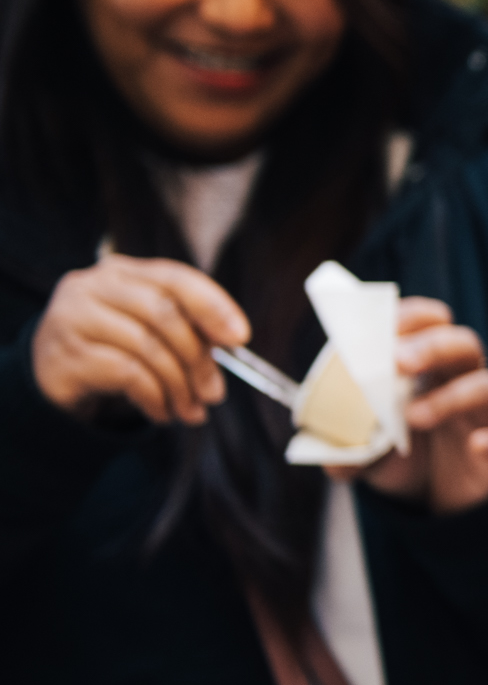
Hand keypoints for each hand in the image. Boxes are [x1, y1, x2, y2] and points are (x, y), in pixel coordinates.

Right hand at [32, 254, 249, 424]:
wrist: (49, 378)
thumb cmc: (110, 349)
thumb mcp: (148, 329)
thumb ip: (185, 326)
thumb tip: (233, 342)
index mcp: (121, 272)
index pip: (176, 278)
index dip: (213, 305)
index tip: (241, 338)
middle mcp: (91, 287)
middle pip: (164, 314)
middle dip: (199, 359)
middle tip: (215, 393)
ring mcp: (72, 319)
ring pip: (147, 347)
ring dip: (179, 386)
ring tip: (191, 411)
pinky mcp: (64, 356)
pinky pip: (127, 375)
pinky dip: (155, 397)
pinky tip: (162, 413)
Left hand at [327, 298, 487, 513]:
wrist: (440, 503)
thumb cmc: (408, 459)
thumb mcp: (369, 452)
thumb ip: (346, 449)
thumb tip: (327, 452)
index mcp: (431, 369)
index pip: (432, 324)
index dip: (414, 317)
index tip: (387, 325)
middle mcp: (464, 383)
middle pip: (464, 345)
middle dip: (433, 346)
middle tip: (399, 360)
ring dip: (452, 397)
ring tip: (414, 418)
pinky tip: (479, 445)